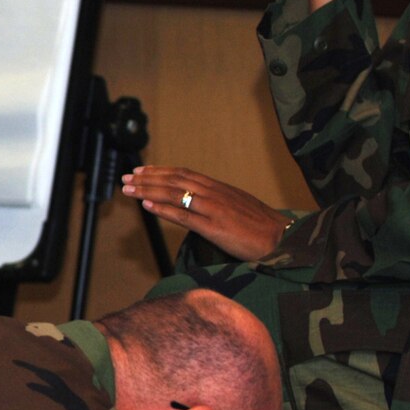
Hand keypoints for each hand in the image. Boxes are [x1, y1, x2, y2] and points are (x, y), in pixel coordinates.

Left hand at [121, 165, 292, 262]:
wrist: (283, 239)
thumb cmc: (262, 226)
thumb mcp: (237, 206)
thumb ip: (217, 201)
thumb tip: (198, 203)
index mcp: (219, 188)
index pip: (184, 173)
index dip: (160, 171)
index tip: (142, 170)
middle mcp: (214, 193)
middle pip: (174, 181)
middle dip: (148, 178)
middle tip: (126, 178)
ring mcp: (214, 209)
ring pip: (175, 195)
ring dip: (149, 191)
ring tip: (129, 190)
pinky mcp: (215, 227)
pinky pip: (184, 216)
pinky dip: (164, 210)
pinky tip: (148, 207)